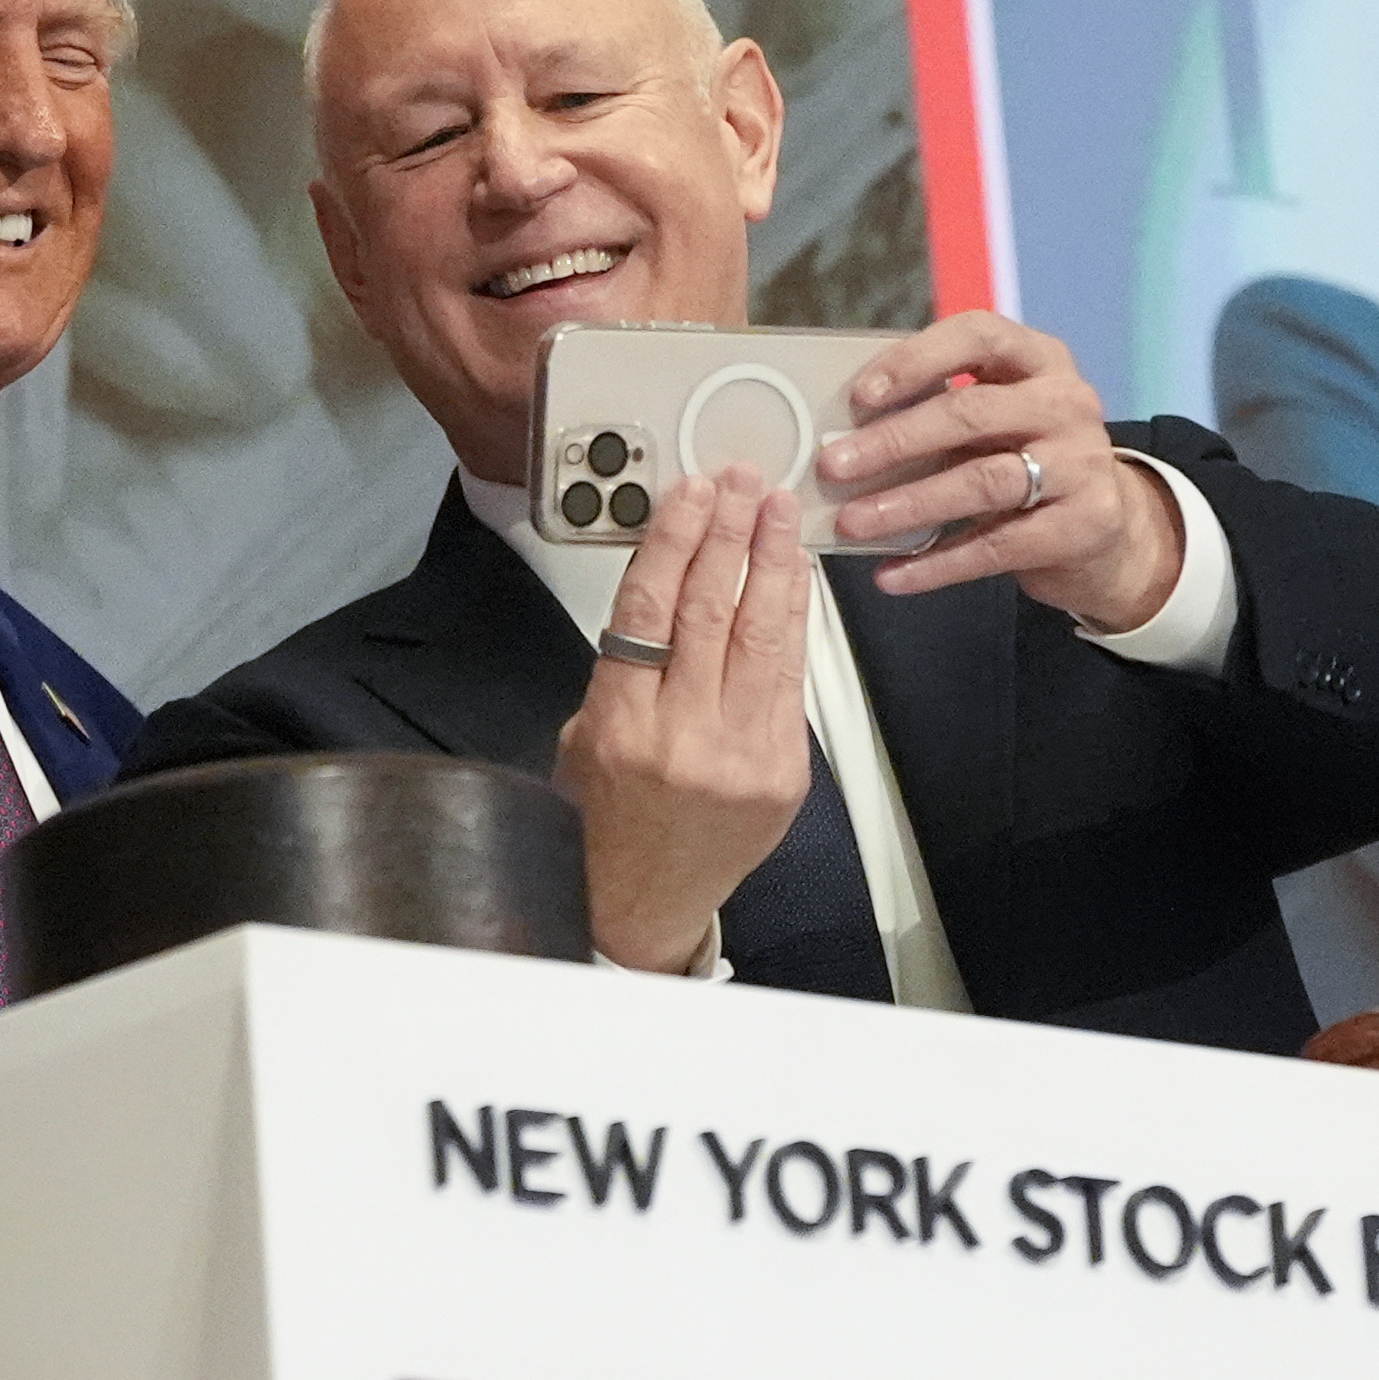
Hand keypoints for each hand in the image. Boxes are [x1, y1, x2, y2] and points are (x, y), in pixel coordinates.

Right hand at [553, 468, 814, 974]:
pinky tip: (791, 578)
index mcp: (618, 723)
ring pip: (763, 636)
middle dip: (731, 534)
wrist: (645, 897)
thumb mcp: (585, 734)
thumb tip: (671, 579)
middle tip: (743, 481)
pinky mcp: (784, 771)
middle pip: (712, 610)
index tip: (690, 493)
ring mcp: (741, 755)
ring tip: (777, 510)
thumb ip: (628, 664)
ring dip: (772, 562)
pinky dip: (792, 618)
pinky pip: (791, 677)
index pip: (648, 607)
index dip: (674, 538)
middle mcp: (681, 737)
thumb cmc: (610, 813)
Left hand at [825, 312, 1183, 630]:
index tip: (861, 395)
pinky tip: (893, 574)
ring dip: (908, 504)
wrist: (1108, 528)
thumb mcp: (998, 418)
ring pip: (982, 481)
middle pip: (971, 413)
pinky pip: (997, 546)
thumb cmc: (1028, 457)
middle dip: (894, 440)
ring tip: (852, 522)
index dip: (916, 360)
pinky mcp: (1083, 524)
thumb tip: (846, 435)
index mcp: (1039, 359)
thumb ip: (941, 412)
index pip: (978, 336)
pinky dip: (937, 563)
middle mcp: (1066, 403)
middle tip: (835, 465)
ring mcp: (1082, 464)